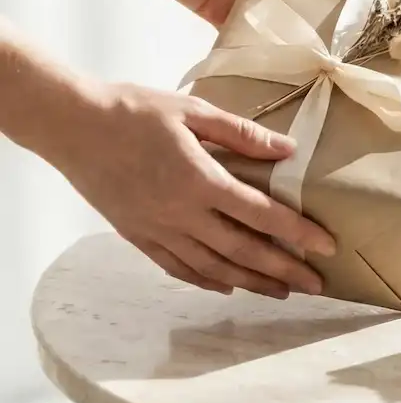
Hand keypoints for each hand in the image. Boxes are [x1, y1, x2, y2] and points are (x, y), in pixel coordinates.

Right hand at [48, 82, 335, 297]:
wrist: (71, 124)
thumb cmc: (134, 110)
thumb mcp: (193, 111)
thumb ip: (242, 134)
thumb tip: (288, 150)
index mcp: (200, 180)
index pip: (262, 215)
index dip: (299, 234)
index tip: (327, 248)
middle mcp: (181, 213)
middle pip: (243, 251)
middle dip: (284, 270)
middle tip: (317, 285)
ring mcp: (156, 228)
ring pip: (212, 266)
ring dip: (250, 282)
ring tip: (282, 291)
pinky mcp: (135, 235)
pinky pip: (176, 266)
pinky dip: (206, 280)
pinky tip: (227, 287)